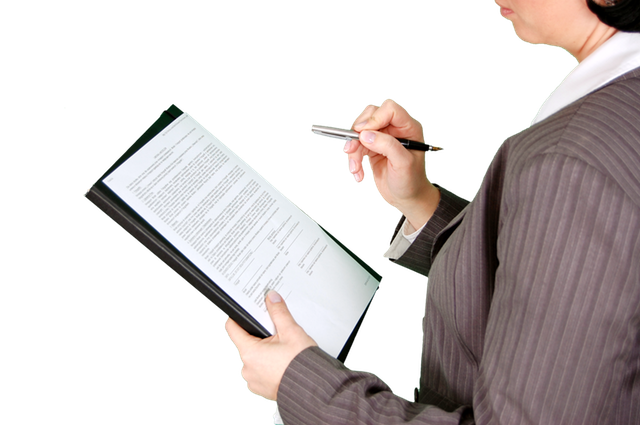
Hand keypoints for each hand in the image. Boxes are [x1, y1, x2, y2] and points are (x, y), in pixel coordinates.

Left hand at [223, 290, 317, 401]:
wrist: (314, 389)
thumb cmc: (302, 364)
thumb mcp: (291, 331)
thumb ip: (278, 312)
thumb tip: (271, 298)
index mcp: (250, 352)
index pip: (232, 328)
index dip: (238, 317)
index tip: (244, 312)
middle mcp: (247, 369)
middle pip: (246, 343)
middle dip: (259, 336)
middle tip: (275, 333)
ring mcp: (254, 381)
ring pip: (254, 358)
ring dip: (264, 352)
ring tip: (282, 350)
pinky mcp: (262, 389)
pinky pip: (260, 372)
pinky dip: (268, 366)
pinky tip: (282, 362)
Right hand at [343, 97, 439, 229]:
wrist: (406, 198)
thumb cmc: (412, 181)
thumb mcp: (403, 164)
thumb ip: (387, 146)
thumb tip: (365, 134)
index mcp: (408, 128)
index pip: (390, 109)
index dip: (374, 118)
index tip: (363, 133)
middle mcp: (394, 129)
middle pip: (370, 116)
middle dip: (358, 133)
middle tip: (353, 149)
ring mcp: (382, 138)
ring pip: (359, 133)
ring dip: (353, 151)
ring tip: (356, 168)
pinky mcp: (372, 149)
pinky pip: (356, 146)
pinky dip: (353, 159)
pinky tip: (358, 173)